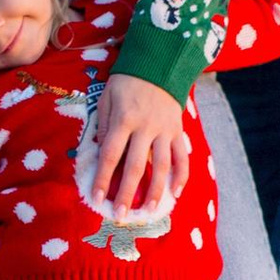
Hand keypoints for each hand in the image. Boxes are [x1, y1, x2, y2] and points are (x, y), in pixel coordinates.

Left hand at [92, 72, 189, 218]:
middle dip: (127, 193)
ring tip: (148, 211)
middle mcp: (145, 128)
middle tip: (121, 215)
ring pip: (161, 166)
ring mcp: (164, 130)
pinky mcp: (178, 130)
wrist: (158, 65)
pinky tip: (175, 193)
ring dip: (155, 191)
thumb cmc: (126, 83)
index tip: (97, 198)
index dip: (103, 178)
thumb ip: (103, 125)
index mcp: (123, 119)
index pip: (110, 154)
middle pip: (135, 166)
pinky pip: (182, 156)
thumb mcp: (106, 98)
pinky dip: (181, 176)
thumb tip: (99, 151)